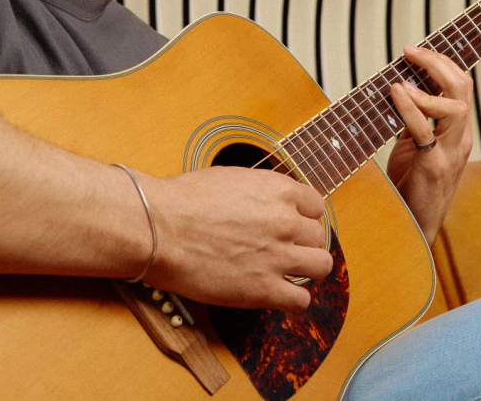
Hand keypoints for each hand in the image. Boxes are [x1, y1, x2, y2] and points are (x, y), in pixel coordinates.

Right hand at [139, 167, 332, 311]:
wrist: (159, 228)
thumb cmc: (183, 201)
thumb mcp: (231, 178)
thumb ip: (259, 192)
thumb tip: (264, 202)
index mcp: (278, 190)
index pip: (316, 205)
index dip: (302, 216)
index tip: (291, 225)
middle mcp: (285, 221)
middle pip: (318, 236)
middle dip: (302, 243)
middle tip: (282, 250)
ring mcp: (277, 256)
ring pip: (321, 266)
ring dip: (306, 270)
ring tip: (286, 273)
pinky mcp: (263, 289)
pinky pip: (301, 301)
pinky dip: (293, 300)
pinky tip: (277, 295)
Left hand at [385, 44, 474, 243]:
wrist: (414, 228)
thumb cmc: (412, 187)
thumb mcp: (413, 146)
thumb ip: (412, 120)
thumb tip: (396, 88)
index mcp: (458, 132)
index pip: (461, 87)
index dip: (443, 63)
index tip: (417, 50)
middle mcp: (460, 139)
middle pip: (462, 88)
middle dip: (438, 63)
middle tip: (411, 51)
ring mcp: (450, 153)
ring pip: (454, 106)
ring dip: (428, 84)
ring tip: (402, 76)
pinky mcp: (433, 167)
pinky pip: (425, 130)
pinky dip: (410, 107)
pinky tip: (395, 93)